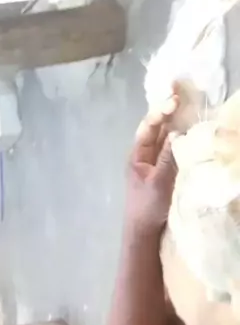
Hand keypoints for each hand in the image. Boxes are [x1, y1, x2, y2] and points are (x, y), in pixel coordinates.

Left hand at [125, 94, 179, 233]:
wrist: (143, 231)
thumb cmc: (147, 207)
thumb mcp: (159, 181)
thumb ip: (167, 157)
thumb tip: (176, 132)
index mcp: (137, 155)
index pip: (148, 127)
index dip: (160, 111)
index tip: (175, 100)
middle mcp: (144, 155)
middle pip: (156, 128)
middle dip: (167, 111)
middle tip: (181, 93)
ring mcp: (153, 163)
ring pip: (163, 137)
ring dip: (173, 122)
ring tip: (185, 105)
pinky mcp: (162, 171)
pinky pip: (169, 149)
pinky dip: (177, 138)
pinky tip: (187, 130)